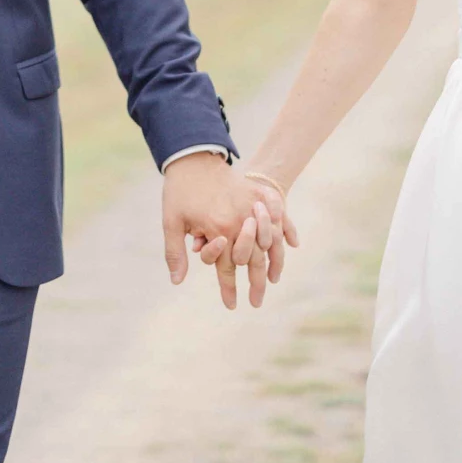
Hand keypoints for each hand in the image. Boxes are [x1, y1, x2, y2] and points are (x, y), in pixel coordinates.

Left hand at [160, 154, 297, 309]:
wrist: (192, 156)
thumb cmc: (179, 191)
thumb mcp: (171, 222)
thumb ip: (175, 253)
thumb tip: (177, 282)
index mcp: (219, 229)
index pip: (226, 267)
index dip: (228, 289)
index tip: (232, 306)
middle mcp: (239, 220)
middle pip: (252, 260)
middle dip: (255, 284)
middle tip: (257, 302)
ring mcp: (251, 206)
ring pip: (269, 241)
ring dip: (273, 262)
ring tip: (274, 280)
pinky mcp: (257, 193)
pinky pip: (277, 216)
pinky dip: (284, 232)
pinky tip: (290, 245)